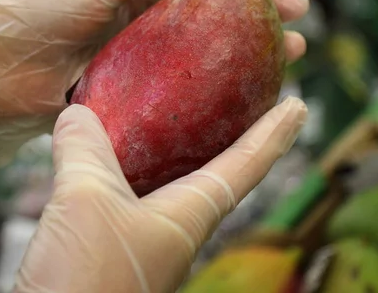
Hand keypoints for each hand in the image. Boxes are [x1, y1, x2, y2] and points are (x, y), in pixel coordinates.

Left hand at [0, 0, 308, 171]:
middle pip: (212, 13)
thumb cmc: (40, 10)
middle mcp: (142, 18)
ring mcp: (139, 58)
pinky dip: (210, 91)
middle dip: (257, 14)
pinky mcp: (131, 93)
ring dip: (245, 53)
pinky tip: (239, 98)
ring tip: (289, 55)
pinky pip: (178, 91)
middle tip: (299, 19)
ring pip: (203, 52)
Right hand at [15, 96, 306, 292]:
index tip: (300, 107)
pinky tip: (105, 160)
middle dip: (234, 138)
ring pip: (169, 184)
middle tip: (243, 103)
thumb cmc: (88, 282)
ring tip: (176, 121)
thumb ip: (85, 152)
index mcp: (188, 216)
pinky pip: (128, 196)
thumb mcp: (86, 202)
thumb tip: (77, 113)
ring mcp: (143, 241)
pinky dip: (126, 169)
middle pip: (217, 173)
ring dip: (178, 152)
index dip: (274, 133)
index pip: (246, 165)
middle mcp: (174, 229)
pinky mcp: (109, 249)